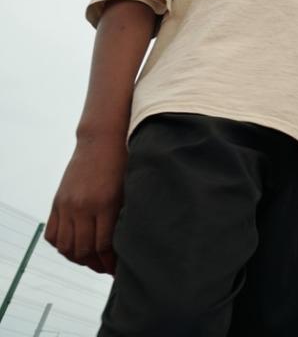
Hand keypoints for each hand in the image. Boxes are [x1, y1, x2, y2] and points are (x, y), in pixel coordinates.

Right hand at [45, 136, 127, 274]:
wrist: (101, 140)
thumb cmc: (124, 163)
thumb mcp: (130, 188)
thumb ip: (126, 215)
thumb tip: (131, 243)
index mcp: (106, 204)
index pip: (104, 246)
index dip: (110, 263)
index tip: (118, 270)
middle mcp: (83, 207)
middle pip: (84, 250)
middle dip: (96, 265)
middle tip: (106, 268)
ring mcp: (67, 205)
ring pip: (66, 247)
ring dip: (78, 259)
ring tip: (92, 261)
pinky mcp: (57, 202)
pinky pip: (53, 234)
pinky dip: (62, 247)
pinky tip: (75, 248)